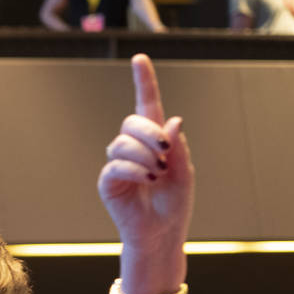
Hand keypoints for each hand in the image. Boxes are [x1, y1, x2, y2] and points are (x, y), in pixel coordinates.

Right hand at [99, 54, 193, 243]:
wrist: (162, 235)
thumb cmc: (174, 205)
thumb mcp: (185, 173)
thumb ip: (179, 147)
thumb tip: (173, 120)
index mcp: (154, 141)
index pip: (146, 105)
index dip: (144, 82)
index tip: (140, 58)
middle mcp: (133, 148)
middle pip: (132, 122)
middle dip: (149, 132)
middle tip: (166, 151)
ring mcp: (118, 164)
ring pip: (122, 143)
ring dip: (144, 155)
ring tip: (159, 173)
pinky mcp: (108, 182)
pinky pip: (115, 165)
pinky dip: (135, 169)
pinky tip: (148, 179)